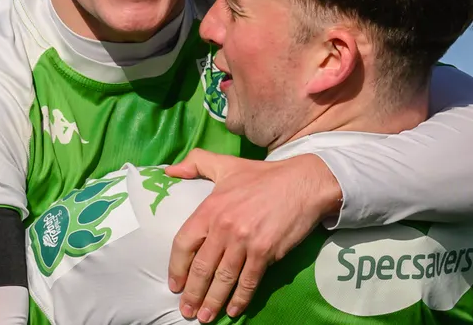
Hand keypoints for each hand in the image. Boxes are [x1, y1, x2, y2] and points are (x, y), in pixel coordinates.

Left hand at [164, 149, 341, 321]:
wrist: (303, 183)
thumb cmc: (263, 175)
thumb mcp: (227, 165)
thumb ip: (197, 164)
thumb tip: (169, 172)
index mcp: (210, 208)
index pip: (184, 243)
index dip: (177, 267)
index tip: (174, 284)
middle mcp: (224, 226)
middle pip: (201, 267)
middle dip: (192, 292)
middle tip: (186, 310)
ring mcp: (244, 241)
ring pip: (223, 278)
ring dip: (212, 301)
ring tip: (204, 317)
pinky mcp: (265, 252)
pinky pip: (248, 281)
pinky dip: (240, 299)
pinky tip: (233, 310)